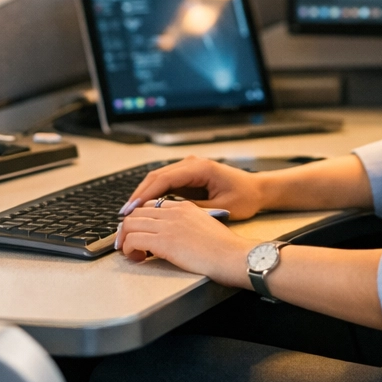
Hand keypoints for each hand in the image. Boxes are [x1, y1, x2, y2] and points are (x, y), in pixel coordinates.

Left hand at [117, 199, 250, 285]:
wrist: (232, 256)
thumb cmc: (224, 248)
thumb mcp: (205, 227)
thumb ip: (187, 225)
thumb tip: (173, 237)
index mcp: (185, 207)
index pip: (151, 205)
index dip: (141, 219)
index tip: (139, 232)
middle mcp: (174, 212)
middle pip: (137, 212)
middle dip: (128, 228)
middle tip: (129, 244)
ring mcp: (168, 225)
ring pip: (130, 224)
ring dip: (126, 239)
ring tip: (133, 253)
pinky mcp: (164, 241)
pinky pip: (133, 239)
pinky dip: (128, 249)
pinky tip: (137, 258)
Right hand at [119, 157, 267, 220]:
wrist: (258, 189)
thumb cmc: (245, 198)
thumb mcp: (221, 208)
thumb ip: (195, 211)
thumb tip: (169, 218)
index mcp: (199, 168)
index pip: (164, 179)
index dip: (145, 195)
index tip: (131, 210)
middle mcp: (190, 163)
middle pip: (156, 177)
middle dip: (138, 196)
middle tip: (123, 216)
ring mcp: (188, 168)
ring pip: (158, 180)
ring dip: (143, 196)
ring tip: (129, 215)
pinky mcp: (188, 176)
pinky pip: (165, 184)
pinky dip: (153, 196)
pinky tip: (144, 210)